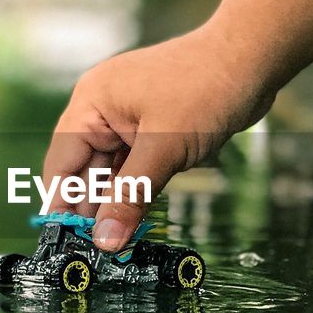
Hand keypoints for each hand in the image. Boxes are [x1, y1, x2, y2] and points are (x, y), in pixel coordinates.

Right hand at [42, 26, 274, 250]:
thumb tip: (106, 239)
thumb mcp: (164, 148)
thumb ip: (132, 196)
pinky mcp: (153, 129)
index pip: (62, 163)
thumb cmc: (206, 87)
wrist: (251, 58)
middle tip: (93, 253)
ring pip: (112, 172)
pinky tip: (135, 220)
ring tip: (115, 244)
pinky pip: (134, 166)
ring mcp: (129, 119)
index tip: (62, 243)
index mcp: (92, 103)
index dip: (61, 205)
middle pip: (85, 171)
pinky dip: (135, 191)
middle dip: (89, 211)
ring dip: (114, 205)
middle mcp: (103, 110)